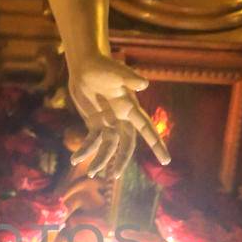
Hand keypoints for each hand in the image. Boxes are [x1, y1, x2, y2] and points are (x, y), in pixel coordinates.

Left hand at [68, 55, 170, 179]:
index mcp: (130, 109)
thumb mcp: (116, 72)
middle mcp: (121, 118)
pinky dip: (85, 150)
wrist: (85, 65)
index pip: (146, 129)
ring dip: (101, 160)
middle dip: (121, 160)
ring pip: (108, 147)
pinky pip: (92, 141)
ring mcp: (108, 122)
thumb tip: (144, 84)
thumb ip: (129, 79)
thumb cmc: (103, 66)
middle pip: (125, 145)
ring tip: (92, 173)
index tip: (166, 160)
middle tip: (115, 175)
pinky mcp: (94, 123)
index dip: (156, 144)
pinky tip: (76, 159)